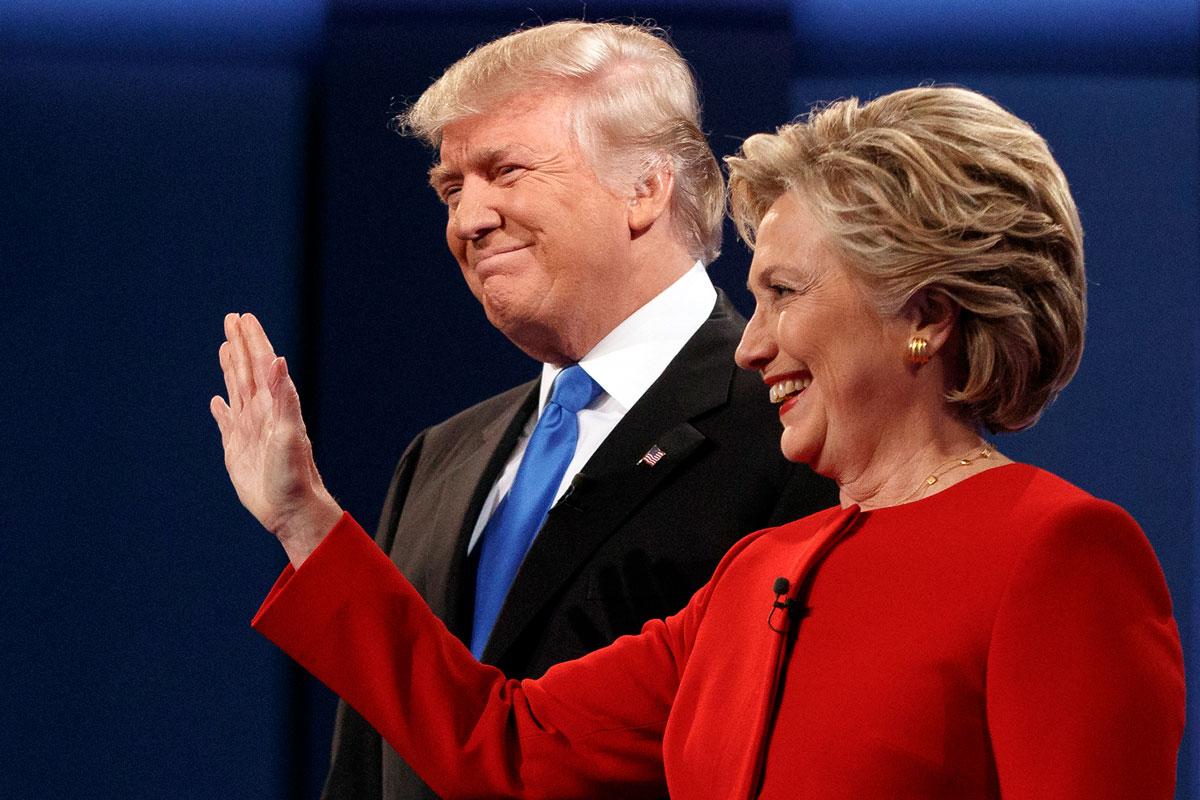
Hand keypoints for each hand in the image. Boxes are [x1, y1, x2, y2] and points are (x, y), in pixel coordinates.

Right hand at [210, 313, 341, 565]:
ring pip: (237, 390)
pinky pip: (227, 422)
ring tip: (225, 347)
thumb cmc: (293, 474)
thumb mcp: (289, 433)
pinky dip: (221, 409)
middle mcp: (262, 413)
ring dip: (231, 368)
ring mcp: (249, 430)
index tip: (243, 317)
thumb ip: (283, 397)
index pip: (262, 363)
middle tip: (232, 318)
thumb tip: (278, 359)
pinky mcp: (237, 449)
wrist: (290, 508)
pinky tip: (217, 401)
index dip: (253, 339)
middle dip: (240, 344)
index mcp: (274, 406)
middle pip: (248, 370)